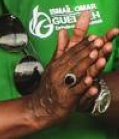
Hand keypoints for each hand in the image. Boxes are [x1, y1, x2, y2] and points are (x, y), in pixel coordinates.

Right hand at [27, 10, 111, 124]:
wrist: (40, 108)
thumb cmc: (49, 87)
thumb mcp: (53, 65)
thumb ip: (61, 48)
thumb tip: (63, 30)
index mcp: (57, 65)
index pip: (71, 52)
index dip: (84, 44)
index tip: (94, 37)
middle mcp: (58, 73)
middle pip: (75, 60)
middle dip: (88, 50)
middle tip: (99, 42)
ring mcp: (62, 85)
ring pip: (76, 73)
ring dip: (87, 64)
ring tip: (96, 55)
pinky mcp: (66, 98)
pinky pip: (76, 91)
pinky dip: (84, 86)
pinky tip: (91, 81)